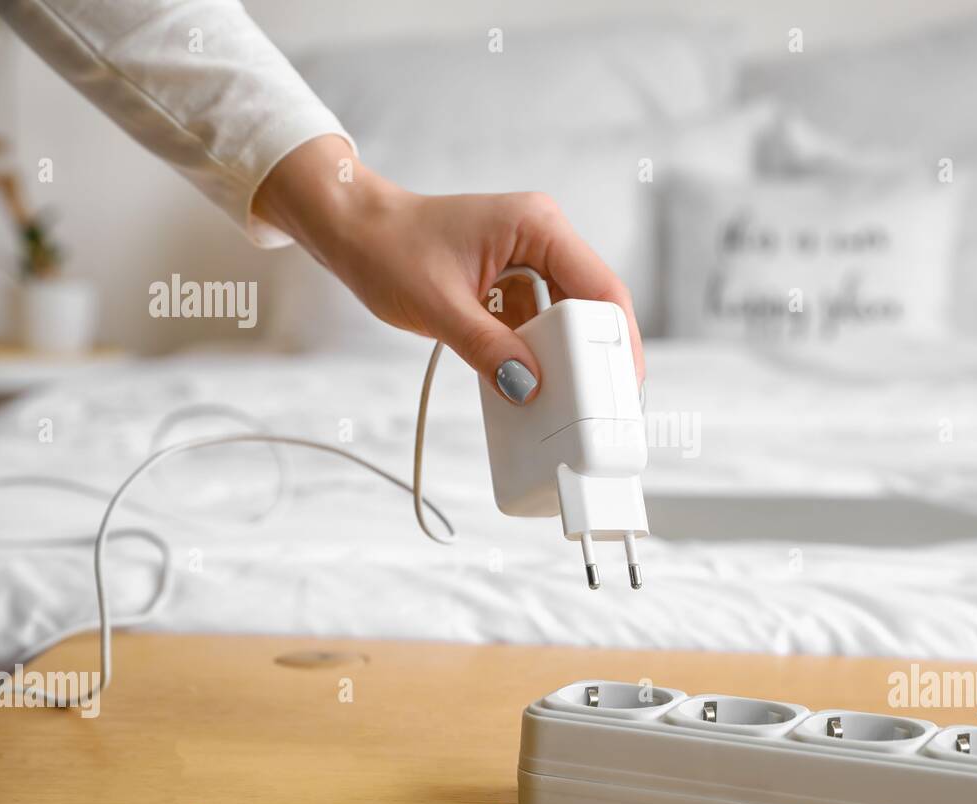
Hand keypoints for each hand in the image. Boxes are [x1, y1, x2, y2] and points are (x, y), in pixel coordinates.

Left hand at [252, 135, 642, 402]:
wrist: (351, 230)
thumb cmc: (387, 248)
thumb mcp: (438, 305)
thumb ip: (487, 349)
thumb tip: (528, 388)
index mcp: (538, 226)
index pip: (601, 287)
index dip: (619, 340)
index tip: (625, 385)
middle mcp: (543, 238)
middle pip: (592, 306)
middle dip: (596, 356)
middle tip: (604, 405)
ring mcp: (529, 260)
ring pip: (568, 320)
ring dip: (566, 359)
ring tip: (570, 401)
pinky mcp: (513, 282)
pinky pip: (540, 324)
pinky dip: (538, 356)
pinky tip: (534, 384)